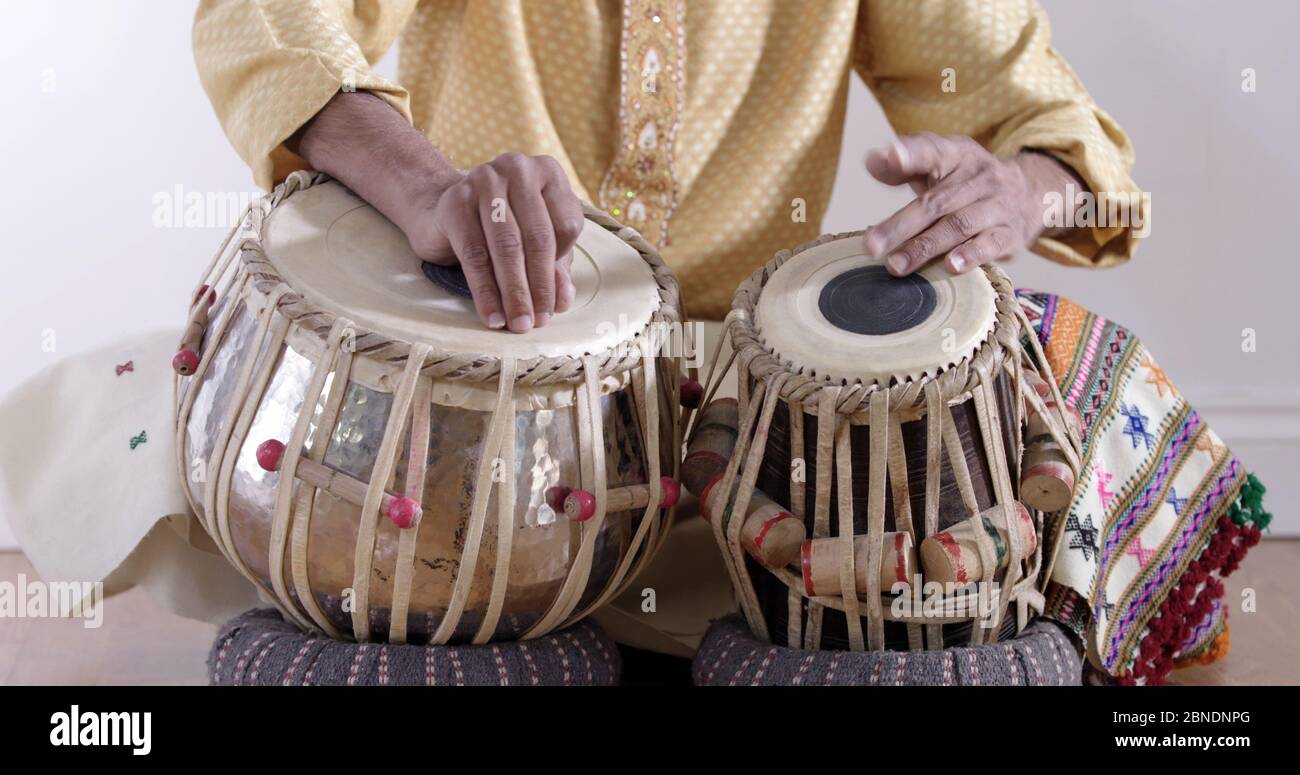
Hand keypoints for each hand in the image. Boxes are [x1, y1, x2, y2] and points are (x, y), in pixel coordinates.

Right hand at [293, 93, 583, 332]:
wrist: (439, 208)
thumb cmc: (497, 226)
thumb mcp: (532, 242)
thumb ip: (553, 267)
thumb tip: (563, 301)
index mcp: (548, 173)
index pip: (567, 225)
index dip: (561, 267)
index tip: (555, 303)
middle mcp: (518, 169)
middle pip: (538, 238)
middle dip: (540, 287)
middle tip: (538, 323)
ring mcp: (485, 180)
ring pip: (507, 247)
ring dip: (515, 293)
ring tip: (518, 324)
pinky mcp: (456, 202)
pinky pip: (475, 255)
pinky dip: (486, 291)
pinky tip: (492, 316)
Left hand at [862, 133, 1080, 275]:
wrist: (1029, 192)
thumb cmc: (965, 182)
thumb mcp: (939, 165)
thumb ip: (904, 166)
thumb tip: (871, 161)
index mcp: (957, 155)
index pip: (932, 150)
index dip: (911, 154)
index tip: (891, 157)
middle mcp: (979, 177)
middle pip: (936, 202)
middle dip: (901, 226)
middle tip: (871, 245)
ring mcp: (996, 205)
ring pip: (958, 225)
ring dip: (925, 246)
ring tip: (896, 265)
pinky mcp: (1009, 233)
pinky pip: (991, 244)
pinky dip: (971, 255)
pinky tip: (950, 266)